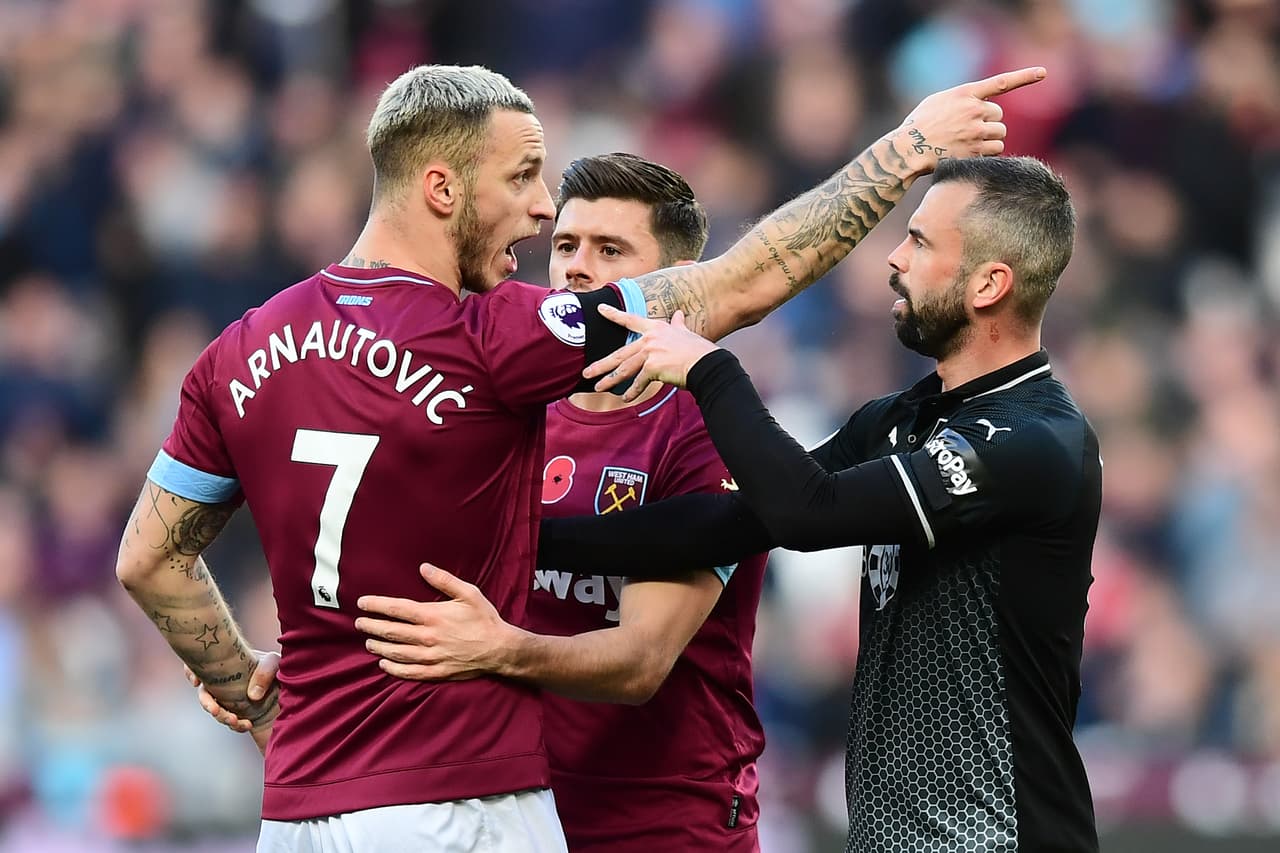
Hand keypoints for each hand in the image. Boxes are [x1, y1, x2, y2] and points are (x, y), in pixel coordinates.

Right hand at [184, 650, 280, 754]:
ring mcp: (232, 699)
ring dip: (222, 717)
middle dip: (206, 703)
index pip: (204, 664)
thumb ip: (264, 673)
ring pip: (216, 709)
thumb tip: (252, 696)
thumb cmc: (281, 670)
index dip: (191, 671)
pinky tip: (247, 725)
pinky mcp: (240, 714)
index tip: (195, 682)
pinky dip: (235, 725)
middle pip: (205, 692)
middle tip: (215, 710)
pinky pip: (230, 721)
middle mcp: (227, 682)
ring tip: (236, 721)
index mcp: (230, 665)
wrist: (292, 695)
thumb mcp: (275, 664)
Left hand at [356, 563, 520, 680]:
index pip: (396, 609)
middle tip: (359, 623)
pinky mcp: (436, 671)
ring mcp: (430, 656)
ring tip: (368, 642)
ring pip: (396, 652)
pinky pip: (409, 672)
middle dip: (371, 626)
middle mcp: (427, 637)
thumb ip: (444, 580)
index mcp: (433, 616)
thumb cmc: (484, 619)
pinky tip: (384, 664)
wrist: (500, 649)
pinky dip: (393, 669)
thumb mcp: (469, 593)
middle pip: (391, 632)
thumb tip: (423, 567)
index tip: (362, 603)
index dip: (376, 605)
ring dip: (379, 646)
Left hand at [584, 307, 717, 398]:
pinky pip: (638, 382)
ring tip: (598, 387)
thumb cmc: (698, 350)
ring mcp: (650, 352)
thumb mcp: (686, 333)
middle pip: (620, 353)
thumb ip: (678, 324)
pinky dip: (632, 391)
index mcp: (655, 328)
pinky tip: (626, 398)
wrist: (706, 363)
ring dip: (610, 380)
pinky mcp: (653, 367)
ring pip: (624, 369)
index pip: (630, 320)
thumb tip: (679, 314)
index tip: (600, 309)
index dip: (614, 314)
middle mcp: (649, 339)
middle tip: (587, 371)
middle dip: (602, 364)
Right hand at [893, 66, 1046, 171]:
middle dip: (988, 123)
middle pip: (998, 115)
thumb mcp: (937, 101)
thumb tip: (982, 102)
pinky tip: (970, 153)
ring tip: (968, 143)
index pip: (1001, 82)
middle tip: (968, 130)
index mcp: (965, 94)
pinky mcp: (977, 151)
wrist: (908, 149)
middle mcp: (974, 110)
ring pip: (1000, 134)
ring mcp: (976, 131)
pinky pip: (996, 151)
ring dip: (990, 139)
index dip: (1025, 76)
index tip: (1044, 72)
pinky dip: (988, 153)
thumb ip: (961, 98)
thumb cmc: (918, 125)